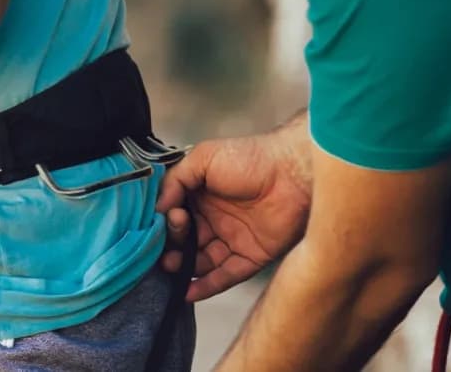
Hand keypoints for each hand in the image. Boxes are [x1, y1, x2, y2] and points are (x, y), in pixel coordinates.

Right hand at [156, 126, 312, 300]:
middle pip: (186, 241)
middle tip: (162, 248)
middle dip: (172, 247)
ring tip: (168, 269)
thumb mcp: (203, 158)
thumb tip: (157, 208)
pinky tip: (188, 292)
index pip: (176, 215)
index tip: (164, 221)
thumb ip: (176, 179)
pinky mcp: (252, 257)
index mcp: (201, 195)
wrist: (293, 172)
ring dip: (184, 268)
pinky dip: (207, 286)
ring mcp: (233, 239)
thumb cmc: (248, 158)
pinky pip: (227, 276)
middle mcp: (215, 219)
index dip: (167, 222)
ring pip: (202, 261)